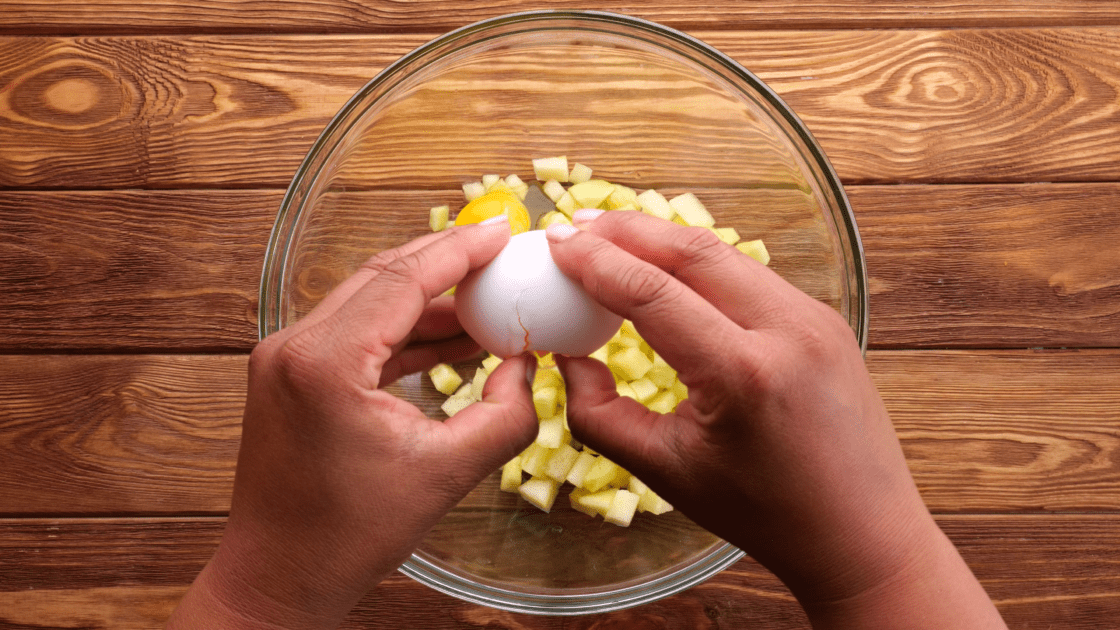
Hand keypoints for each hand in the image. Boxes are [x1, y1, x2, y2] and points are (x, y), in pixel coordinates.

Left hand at [167, 219, 537, 628]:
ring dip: (427, 301)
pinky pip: (355, 334)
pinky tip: (451, 340)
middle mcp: (294, 347)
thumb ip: (506, 414)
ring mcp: (284, 360)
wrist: (279, 577)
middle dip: (445, 263)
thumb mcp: (448, 474)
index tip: (501, 232)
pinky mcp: (289, 377)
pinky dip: (402, 332)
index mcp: (326, 362)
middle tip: (499, 255)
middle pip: (382, 278)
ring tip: (487, 305)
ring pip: (368, 302)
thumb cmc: (349, 536)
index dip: (459, 251)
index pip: (402, 280)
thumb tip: (526, 366)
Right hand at [546, 210, 1005, 628]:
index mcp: (743, 373)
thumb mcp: (666, 471)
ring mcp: (814, 318)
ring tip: (610, 239)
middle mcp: (787, 330)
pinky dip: (699, 262)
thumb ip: (599, 413)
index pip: (653, 292)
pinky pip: (749, 273)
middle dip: (625, 229)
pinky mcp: (824, 319)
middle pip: (691, 250)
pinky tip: (666, 270)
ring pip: (723, 253)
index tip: (554, 244)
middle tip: (573, 227)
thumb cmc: (765, 514)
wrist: (863, 535)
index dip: (595, 261)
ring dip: (662, 240)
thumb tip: (568, 359)